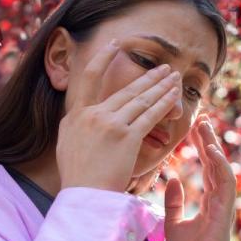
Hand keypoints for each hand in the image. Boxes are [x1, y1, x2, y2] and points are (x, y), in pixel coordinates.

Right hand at [57, 42, 181, 192]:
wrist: (84, 195)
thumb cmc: (76, 175)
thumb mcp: (66, 143)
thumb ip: (74, 124)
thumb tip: (77, 113)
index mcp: (75, 115)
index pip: (88, 78)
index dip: (102, 58)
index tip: (115, 44)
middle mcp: (92, 115)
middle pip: (125, 90)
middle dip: (149, 77)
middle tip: (163, 68)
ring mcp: (110, 125)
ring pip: (141, 99)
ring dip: (160, 87)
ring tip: (173, 77)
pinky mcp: (126, 138)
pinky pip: (150, 116)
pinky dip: (164, 104)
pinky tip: (174, 96)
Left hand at [163, 113, 236, 240]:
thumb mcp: (173, 222)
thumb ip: (175, 201)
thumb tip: (172, 179)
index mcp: (208, 201)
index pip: (206, 167)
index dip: (201, 147)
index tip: (193, 127)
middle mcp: (218, 201)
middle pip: (215, 164)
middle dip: (208, 140)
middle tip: (200, 117)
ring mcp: (223, 206)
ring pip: (222, 169)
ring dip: (214, 147)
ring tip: (205, 126)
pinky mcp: (224, 214)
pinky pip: (225, 185)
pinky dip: (220, 166)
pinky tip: (212, 151)